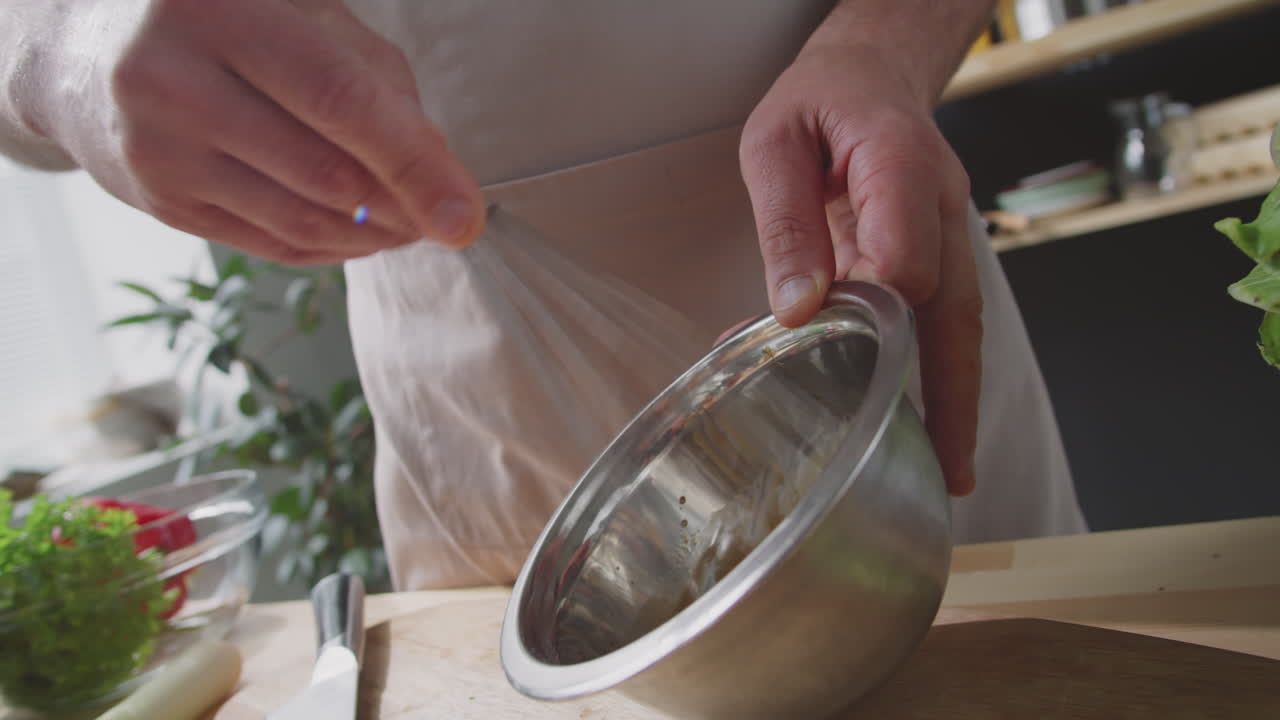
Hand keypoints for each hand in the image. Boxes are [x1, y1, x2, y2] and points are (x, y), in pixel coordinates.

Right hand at [22, 0, 482, 263]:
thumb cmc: (224, 20)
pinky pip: (270, 244)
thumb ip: (374, 75)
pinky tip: (362, 235)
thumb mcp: (300, 11)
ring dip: (374, 236)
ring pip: (300, 220)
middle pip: (325, 175)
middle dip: (405, 209)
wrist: (83, 48)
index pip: (340, 102)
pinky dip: (332, 247)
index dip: (413, 164)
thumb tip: (436, 166)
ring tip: (412, 225)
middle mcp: (175, 81)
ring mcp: (158, 150)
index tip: (464, 215)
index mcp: (222, 12)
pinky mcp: (159, 202)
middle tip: (448, 218)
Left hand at [738, 45, 980, 495]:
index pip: (905, 256)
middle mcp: (940, 205)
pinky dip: (940, 368)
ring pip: (962, 321)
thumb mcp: (774, 143)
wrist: (870, 72)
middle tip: (950, 467)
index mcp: (900, 164)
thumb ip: (785, 223)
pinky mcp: (939, 250)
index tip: (831, 338)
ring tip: (953, 467)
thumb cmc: (820, 101)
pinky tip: (928, 419)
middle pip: (956, 309)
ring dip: (960, 394)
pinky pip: (943, 313)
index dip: (875, 306)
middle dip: (954, 391)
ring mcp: (949, 230)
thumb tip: (797, 309)